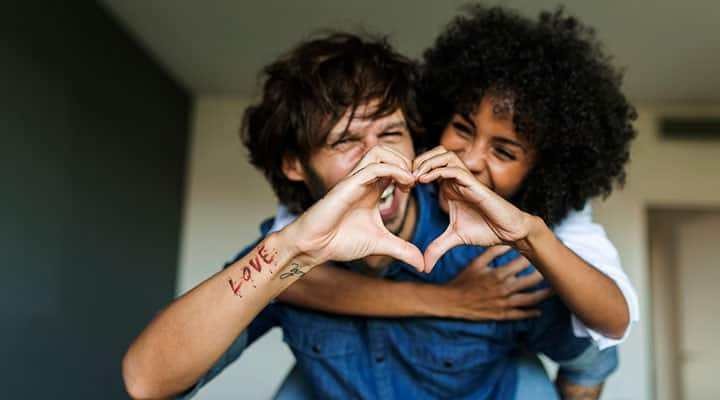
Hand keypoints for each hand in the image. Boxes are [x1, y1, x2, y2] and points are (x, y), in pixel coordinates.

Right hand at [285, 154, 423, 271]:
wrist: (315, 246)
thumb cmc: (341, 241)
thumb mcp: (381, 244)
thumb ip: (402, 250)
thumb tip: (422, 265)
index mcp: (370, 188)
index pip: (392, 165)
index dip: (409, 171)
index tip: (417, 188)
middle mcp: (363, 180)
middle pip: (386, 150)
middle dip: (406, 161)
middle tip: (415, 183)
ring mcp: (355, 180)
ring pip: (379, 151)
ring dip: (400, 161)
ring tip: (409, 182)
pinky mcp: (349, 184)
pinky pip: (375, 167)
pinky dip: (394, 170)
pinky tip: (405, 186)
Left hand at [414, 146, 534, 270]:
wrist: (509, 232)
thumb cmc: (486, 230)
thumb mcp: (454, 238)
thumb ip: (437, 248)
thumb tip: (423, 267)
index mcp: (450, 187)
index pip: (429, 165)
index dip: (413, 169)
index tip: (400, 184)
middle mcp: (457, 179)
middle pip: (435, 153)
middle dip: (418, 160)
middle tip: (404, 176)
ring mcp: (466, 180)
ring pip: (445, 155)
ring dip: (427, 162)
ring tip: (414, 176)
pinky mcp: (475, 185)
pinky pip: (454, 169)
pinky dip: (438, 171)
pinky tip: (424, 180)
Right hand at [439, 246, 551, 319]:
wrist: (452, 301)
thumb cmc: (463, 280)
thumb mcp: (476, 263)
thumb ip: (492, 253)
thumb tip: (507, 242)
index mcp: (498, 274)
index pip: (522, 263)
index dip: (533, 256)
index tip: (542, 251)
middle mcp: (504, 289)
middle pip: (530, 281)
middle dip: (543, 273)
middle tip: (554, 268)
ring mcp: (504, 303)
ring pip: (530, 299)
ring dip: (544, 294)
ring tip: (554, 289)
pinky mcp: (501, 314)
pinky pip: (520, 315)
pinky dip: (531, 313)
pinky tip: (539, 310)